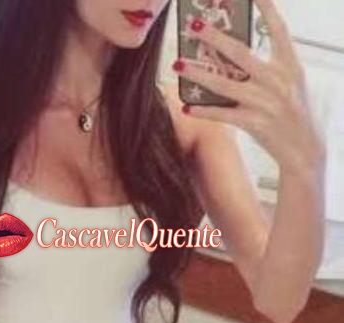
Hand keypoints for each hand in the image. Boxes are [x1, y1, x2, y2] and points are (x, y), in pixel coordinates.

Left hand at [173, 0, 325, 174]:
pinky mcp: (253, 122)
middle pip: (239, 53)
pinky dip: (202, 111)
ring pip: (223, 84)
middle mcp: (277, 80)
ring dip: (197, 73)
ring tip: (178, 64)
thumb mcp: (290, 84)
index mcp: (289, 66)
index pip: (278, 30)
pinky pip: (221, 114)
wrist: (304, 149)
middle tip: (193, 25)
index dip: (265, 8)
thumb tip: (232, 58)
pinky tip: (186, 107)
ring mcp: (264, 102)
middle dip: (214, 37)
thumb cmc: (293, 112)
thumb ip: (268, 68)